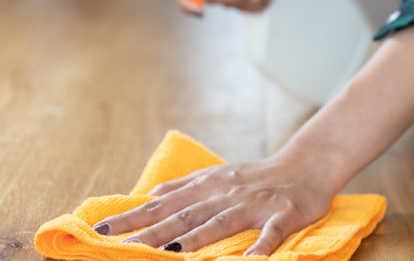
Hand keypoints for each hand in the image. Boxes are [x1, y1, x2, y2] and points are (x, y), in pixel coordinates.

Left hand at [92, 158, 335, 255]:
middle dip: (153, 231)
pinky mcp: (284, 214)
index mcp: (209, 185)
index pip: (165, 204)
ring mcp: (256, 204)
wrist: (307, 165)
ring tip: (171, 253)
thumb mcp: (217, 175)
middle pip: (187, 215)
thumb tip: (147, 198)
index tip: (102, 231)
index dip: (134, 217)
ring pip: (222, 222)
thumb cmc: (258, 175)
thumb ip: (184, 187)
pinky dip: (260, 248)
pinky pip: (271, 234)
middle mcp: (228, 193)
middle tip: (122, 245)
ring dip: (197, 238)